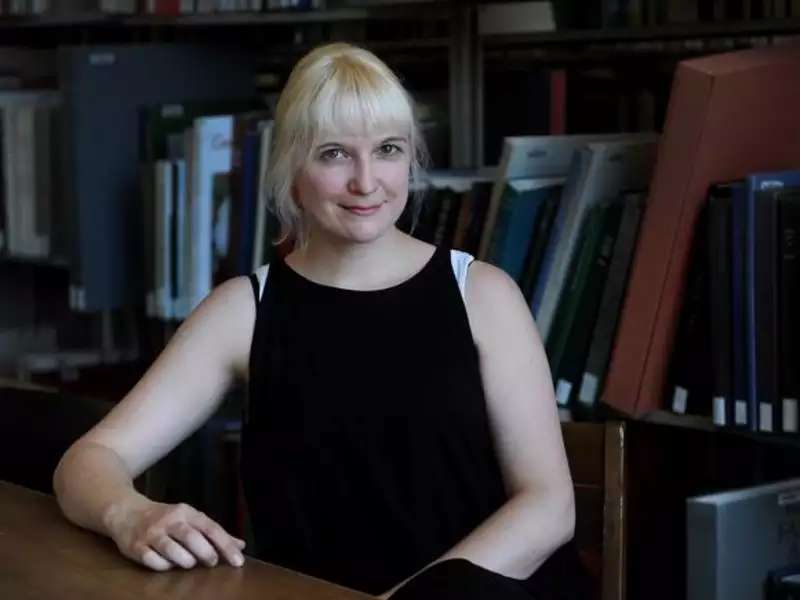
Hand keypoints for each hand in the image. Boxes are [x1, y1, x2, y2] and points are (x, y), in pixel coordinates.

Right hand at [105, 496, 245, 570]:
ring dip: (185, 560)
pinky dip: (163, 566)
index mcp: (186, 512)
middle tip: (212, 563)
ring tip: (190, 563)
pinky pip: (152, 561)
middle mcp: (169, 520)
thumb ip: (213, 533)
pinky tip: (168, 564)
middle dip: (206, 552)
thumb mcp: (190, 519)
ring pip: (172, 549)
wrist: (126, 511)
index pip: (210, 528)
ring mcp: (151, 533)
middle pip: (191, 537)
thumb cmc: (166, 518)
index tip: (238, 561)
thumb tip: (240, 545)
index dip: (226, 545)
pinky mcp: (136, 546)